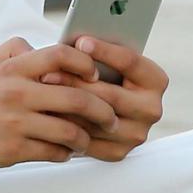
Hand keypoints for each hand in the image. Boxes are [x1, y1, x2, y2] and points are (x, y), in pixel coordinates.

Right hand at [0, 41, 116, 177]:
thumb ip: (12, 52)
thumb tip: (41, 47)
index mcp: (11, 70)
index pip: (60, 55)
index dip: (86, 64)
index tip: (96, 77)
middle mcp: (15, 94)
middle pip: (78, 98)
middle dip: (103, 112)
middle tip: (111, 119)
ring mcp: (14, 123)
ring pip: (71, 131)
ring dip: (86, 138)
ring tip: (87, 140)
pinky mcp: (12, 150)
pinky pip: (55, 153)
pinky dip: (65, 154)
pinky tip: (63, 152)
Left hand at [52, 35, 167, 161]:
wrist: (84, 109)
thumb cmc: (89, 75)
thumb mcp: (96, 59)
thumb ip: (92, 49)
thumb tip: (76, 40)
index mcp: (153, 80)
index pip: (131, 63)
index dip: (105, 51)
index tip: (80, 41)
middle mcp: (150, 108)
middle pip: (111, 94)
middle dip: (76, 81)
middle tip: (47, 71)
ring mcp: (135, 133)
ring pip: (96, 118)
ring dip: (65, 105)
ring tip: (40, 90)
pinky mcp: (116, 151)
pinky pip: (88, 139)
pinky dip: (65, 125)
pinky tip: (44, 112)